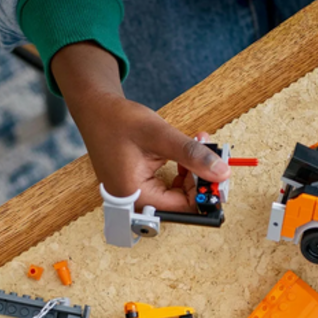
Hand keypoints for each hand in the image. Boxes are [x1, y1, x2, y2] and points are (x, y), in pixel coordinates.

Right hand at [52, 42, 229, 212]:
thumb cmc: (118, 120)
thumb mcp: (160, 135)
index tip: (218, 170)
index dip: (205, 191)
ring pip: (178, 194)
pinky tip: (184, 155)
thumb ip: (192, 155)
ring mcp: (137, 195)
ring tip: (197, 145)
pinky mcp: (140, 186)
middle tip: (211, 154)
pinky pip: (169, 187)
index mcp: (136, 195)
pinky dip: (181, 171)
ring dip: (193, 173)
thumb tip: (221, 173)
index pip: (184, 207)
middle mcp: (135, 201)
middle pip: (182, 203)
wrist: (96, 109)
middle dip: (200, 179)